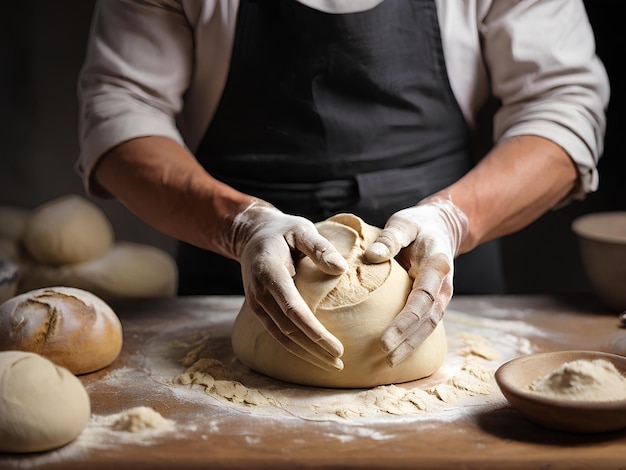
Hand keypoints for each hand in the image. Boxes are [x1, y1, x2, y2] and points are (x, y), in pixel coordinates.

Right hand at [228, 202, 347, 370]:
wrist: (252, 234)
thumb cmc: (283, 230)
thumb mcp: (301, 228)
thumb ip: (319, 247)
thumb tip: (341, 268)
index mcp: (270, 272)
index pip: (293, 309)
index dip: (315, 332)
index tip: (337, 348)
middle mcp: (259, 292)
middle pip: (288, 330)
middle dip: (314, 350)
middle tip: (340, 364)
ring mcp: (256, 303)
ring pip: (282, 337)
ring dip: (306, 354)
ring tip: (332, 366)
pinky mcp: (259, 309)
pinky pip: (277, 333)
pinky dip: (296, 348)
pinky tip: (314, 356)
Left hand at [365, 197, 468, 366]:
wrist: (442, 226)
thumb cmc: (418, 224)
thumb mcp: (403, 223)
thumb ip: (391, 238)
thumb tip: (371, 256)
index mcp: (437, 265)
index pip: (421, 299)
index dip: (404, 322)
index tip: (385, 340)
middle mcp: (443, 284)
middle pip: (428, 319)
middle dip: (408, 341)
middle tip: (385, 358)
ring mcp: (441, 295)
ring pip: (429, 326)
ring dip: (411, 345)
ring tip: (390, 363)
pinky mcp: (434, 300)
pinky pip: (426, 323)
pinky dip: (413, 339)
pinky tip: (398, 353)